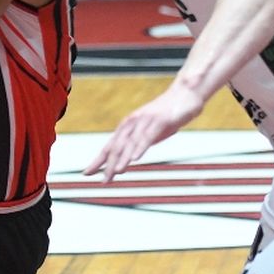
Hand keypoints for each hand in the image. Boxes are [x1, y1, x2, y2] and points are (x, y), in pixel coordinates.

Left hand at [84, 80, 205, 181]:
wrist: (186, 93)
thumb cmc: (168, 113)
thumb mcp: (150, 131)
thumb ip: (140, 142)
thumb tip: (130, 156)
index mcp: (128, 126)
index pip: (109, 146)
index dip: (98, 161)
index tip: (87, 174)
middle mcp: (132, 123)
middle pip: (116, 146)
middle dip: (108, 165)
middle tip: (103, 181)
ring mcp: (145, 121)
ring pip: (130, 143)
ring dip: (122, 158)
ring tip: (115, 172)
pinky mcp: (160, 120)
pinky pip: (148, 136)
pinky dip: (140, 147)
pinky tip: (135, 158)